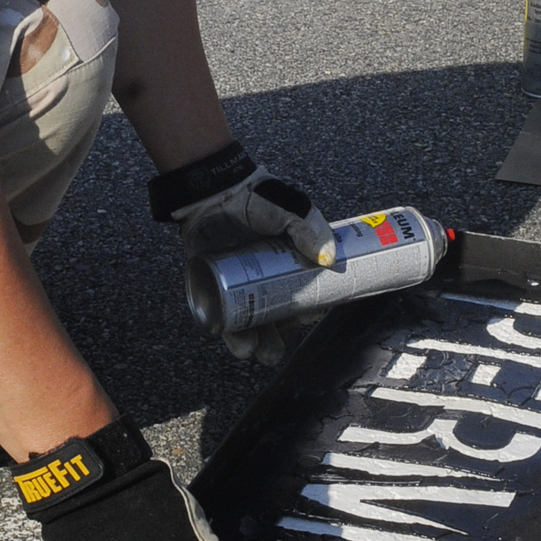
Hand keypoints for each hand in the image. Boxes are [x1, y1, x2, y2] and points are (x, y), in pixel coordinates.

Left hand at [149, 140, 334, 363]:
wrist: (214, 190)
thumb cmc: (255, 197)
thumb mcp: (290, 208)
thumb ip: (310, 227)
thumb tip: (328, 258)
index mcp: (288, 268)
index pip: (303, 299)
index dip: (308, 313)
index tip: (310, 314)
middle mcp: (264, 283)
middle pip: (275, 321)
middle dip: (277, 342)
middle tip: (278, 347)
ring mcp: (237, 287)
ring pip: (248, 326)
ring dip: (253, 345)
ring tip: (254, 350)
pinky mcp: (212, 286)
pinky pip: (220, 317)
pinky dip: (227, 333)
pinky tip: (235, 340)